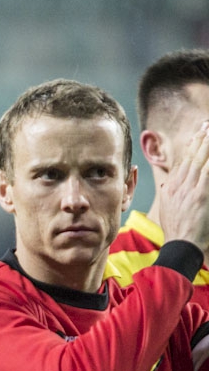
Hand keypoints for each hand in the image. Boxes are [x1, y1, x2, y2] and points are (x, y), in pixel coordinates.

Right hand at [161, 121, 208, 250]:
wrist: (181, 246)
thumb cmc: (177, 232)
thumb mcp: (167, 210)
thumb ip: (168, 195)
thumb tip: (166, 184)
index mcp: (170, 188)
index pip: (181, 163)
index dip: (190, 147)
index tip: (197, 135)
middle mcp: (177, 185)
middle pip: (190, 157)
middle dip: (199, 139)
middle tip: (206, 125)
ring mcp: (189, 189)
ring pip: (199, 160)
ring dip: (206, 144)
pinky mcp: (200, 195)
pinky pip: (206, 171)